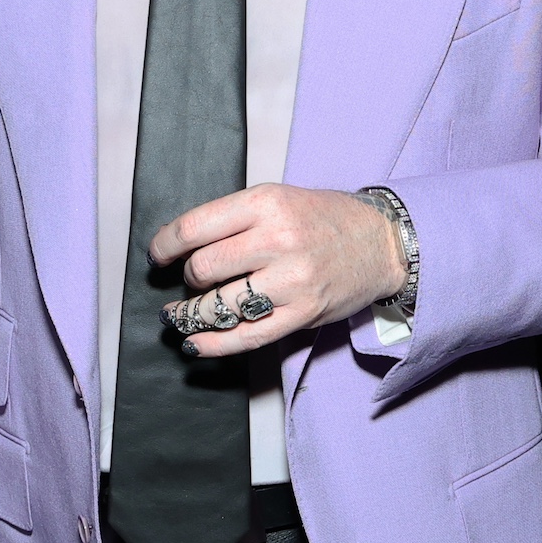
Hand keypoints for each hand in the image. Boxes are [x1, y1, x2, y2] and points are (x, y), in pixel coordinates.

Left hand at [151, 184, 406, 360]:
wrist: (382, 242)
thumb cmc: (324, 219)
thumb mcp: (278, 198)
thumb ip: (233, 219)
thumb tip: (181, 249)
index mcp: (266, 203)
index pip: (193, 228)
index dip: (164, 246)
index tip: (158, 256)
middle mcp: (277, 240)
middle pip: (202, 269)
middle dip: (188, 280)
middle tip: (191, 281)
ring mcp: (291, 281)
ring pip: (218, 305)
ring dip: (191, 315)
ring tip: (182, 315)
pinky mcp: (302, 314)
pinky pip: (245, 336)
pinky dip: (213, 344)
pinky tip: (196, 343)